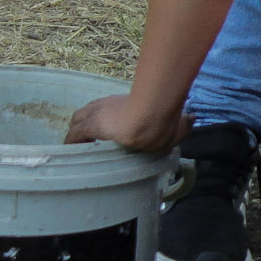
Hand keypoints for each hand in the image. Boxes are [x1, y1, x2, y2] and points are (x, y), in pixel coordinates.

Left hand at [65, 93, 187, 152]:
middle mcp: (110, 107)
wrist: (152, 118)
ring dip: (78, 134)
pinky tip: (68, 152)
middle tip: (88, 140)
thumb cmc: (165, 118)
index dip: (106, 121)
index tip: (108, 131)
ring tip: (77, 147)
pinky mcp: (90, 125)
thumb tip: (192, 118)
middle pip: (90, 114)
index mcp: (127, 107)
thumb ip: (184, 123)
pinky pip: (75, 136)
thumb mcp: (179, 124)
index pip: (110, 111)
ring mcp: (97, 115)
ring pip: (80, 122)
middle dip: (87, 125)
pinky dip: (71, 143)